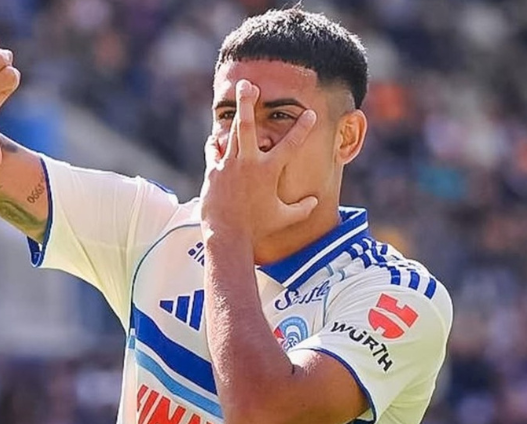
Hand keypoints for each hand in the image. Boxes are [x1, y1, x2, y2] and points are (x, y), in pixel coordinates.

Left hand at [200, 79, 317, 243]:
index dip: (303, 128)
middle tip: (248, 84)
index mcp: (269, 171)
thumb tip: (313, 201)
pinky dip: (216, 144)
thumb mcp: (283, 218)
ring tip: (231, 99)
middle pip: (248, 125)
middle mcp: (248, 163)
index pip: (291, 144)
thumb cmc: (258, 228)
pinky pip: (214, 152)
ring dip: (233, 116)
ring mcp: (228, 166)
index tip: (310, 113)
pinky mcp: (213, 173)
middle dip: (248, 102)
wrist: (228, 236)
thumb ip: (301, 208)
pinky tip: (216, 138)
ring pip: (230, 134)